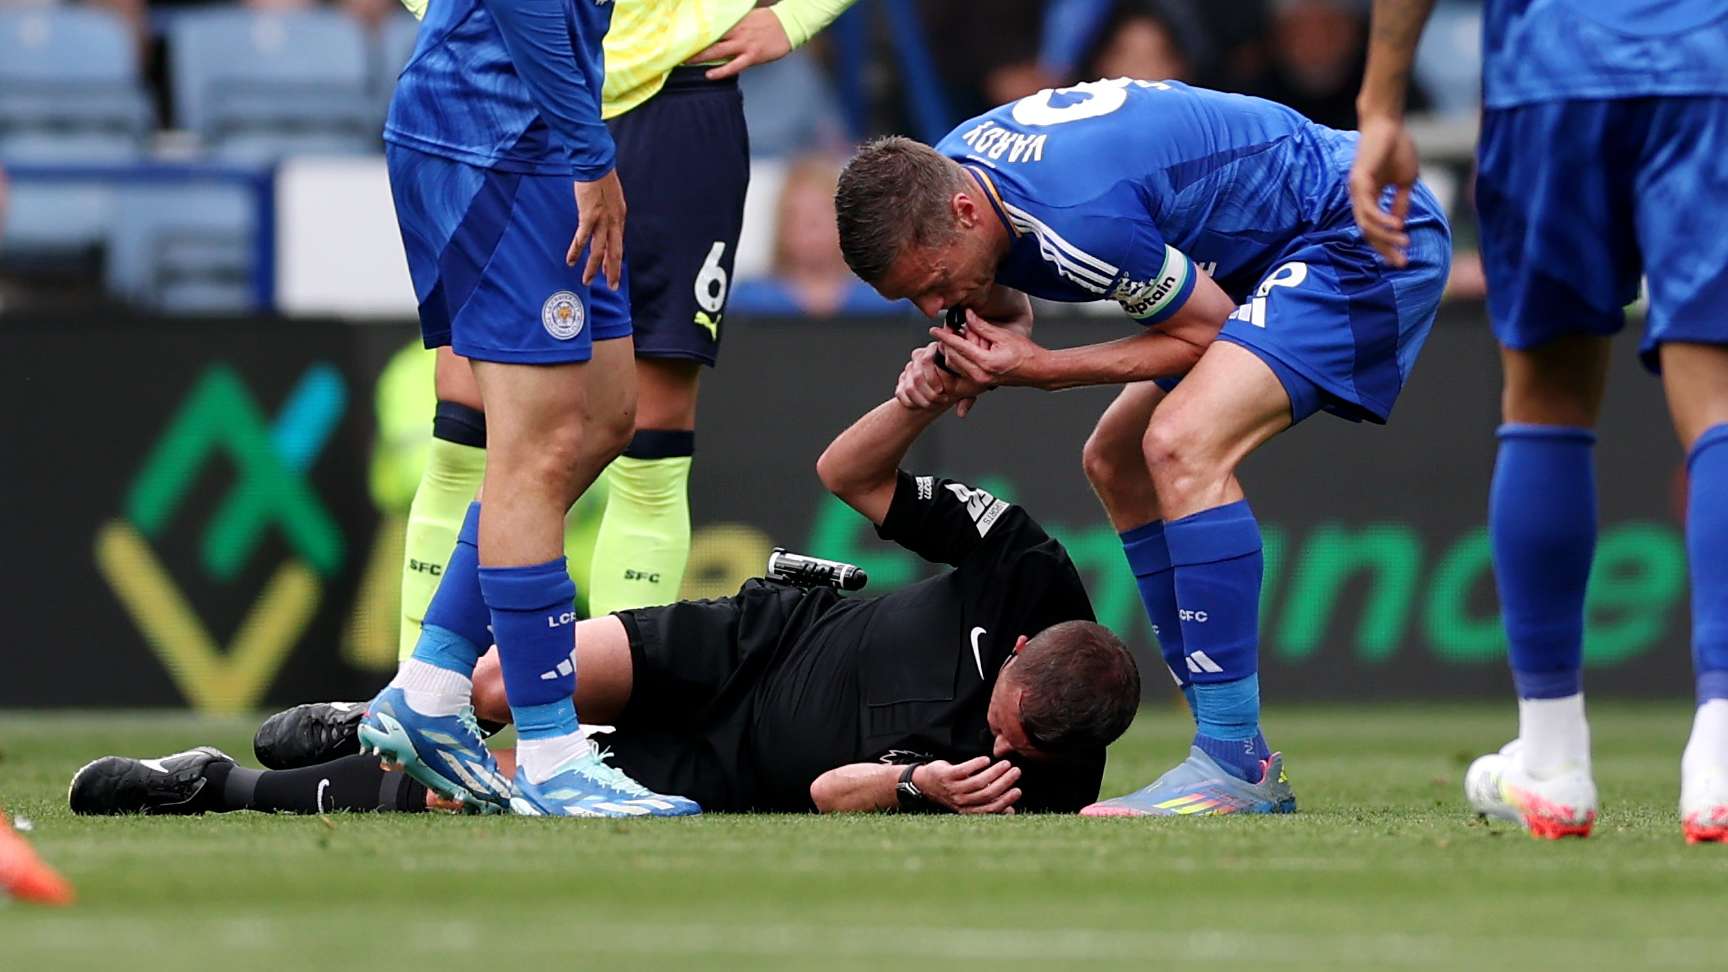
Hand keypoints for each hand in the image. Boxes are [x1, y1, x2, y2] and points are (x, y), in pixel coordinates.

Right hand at [569, 170, 625, 287]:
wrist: (597, 164)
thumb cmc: (602, 178)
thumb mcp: (612, 198)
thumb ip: (609, 212)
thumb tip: (604, 222)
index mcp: (619, 218)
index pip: (618, 245)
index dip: (615, 261)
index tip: (611, 273)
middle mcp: (613, 222)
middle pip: (614, 253)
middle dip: (612, 272)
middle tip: (611, 287)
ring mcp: (602, 221)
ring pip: (599, 251)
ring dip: (592, 268)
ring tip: (587, 281)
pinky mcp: (589, 216)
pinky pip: (582, 239)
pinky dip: (576, 251)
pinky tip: (571, 261)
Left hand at [686, 8, 791, 80]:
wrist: (789, 24)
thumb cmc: (769, 21)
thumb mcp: (748, 16)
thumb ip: (733, 22)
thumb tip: (719, 26)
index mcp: (735, 21)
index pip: (710, 26)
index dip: (695, 31)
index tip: (681, 35)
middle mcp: (737, 32)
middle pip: (710, 38)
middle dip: (693, 44)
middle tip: (677, 49)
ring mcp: (744, 44)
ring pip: (718, 51)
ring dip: (701, 57)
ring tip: (686, 62)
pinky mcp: (752, 56)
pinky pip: (733, 66)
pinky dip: (721, 71)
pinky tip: (709, 75)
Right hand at [896, 343, 988, 415]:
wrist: (949, 385)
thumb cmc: (962, 380)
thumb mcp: (969, 386)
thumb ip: (967, 397)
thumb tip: (961, 413)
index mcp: (936, 350)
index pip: (926, 361)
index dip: (932, 378)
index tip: (942, 391)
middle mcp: (920, 356)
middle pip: (916, 375)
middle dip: (927, 392)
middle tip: (938, 401)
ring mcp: (909, 367)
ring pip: (909, 387)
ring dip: (920, 400)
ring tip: (932, 405)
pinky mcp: (902, 380)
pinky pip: (901, 393)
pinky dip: (910, 403)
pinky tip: (920, 406)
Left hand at [912, 757, 1021, 813]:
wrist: (925, 783)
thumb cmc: (953, 791)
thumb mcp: (969, 801)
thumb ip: (988, 804)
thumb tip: (1011, 811)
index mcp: (968, 810)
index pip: (990, 808)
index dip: (1005, 800)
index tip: (1018, 790)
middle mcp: (961, 802)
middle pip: (987, 793)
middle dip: (1004, 782)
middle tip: (1016, 771)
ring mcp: (953, 789)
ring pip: (978, 782)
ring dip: (994, 772)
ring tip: (1005, 764)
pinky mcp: (947, 776)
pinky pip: (965, 770)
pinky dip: (977, 764)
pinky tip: (986, 759)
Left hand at [929, 314, 1047, 388]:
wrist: (1039, 371)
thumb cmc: (1026, 353)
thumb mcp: (1003, 335)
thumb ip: (982, 326)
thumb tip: (967, 313)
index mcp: (985, 363)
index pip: (958, 347)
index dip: (944, 337)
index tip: (933, 329)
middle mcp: (980, 375)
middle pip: (952, 358)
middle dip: (946, 344)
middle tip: (946, 330)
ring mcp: (980, 381)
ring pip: (955, 366)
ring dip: (952, 352)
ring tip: (956, 338)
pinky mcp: (982, 383)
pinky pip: (963, 372)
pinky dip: (959, 360)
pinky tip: (963, 349)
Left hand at [1348, 113, 1418, 267]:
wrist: (1389, 124)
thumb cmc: (1397, 148)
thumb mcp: (1404, 182)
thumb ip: (1401, 204)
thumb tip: (1399, 226)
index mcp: (1369, 199)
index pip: (1375, 229)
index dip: (1388, 246)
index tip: (1402, 260)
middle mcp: (1359, 198)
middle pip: (1368, 232)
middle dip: (1385, 249)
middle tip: (1400, 263)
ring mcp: (1356, 191)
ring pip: (1366, 224)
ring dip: (1385, 236)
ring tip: (1403, 243)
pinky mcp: (1358, 181)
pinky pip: (1368, 207)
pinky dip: (1381, 219)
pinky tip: (1396, 226)